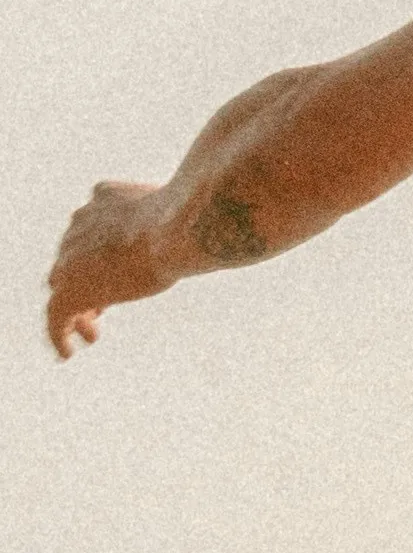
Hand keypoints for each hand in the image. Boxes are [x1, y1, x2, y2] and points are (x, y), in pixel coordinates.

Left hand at [45, 181, 177, 356]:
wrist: (178, 229)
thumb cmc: (192, 220)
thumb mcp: (184, 215)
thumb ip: (181, 220)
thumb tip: (217, 227)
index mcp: (104, 199)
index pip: (91, 230)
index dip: (99, 255)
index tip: (113, 276)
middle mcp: (81, 224)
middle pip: (71, 258)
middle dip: (84, 281)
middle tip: (100, 310)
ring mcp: (70, 257)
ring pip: (62, 286)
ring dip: (75, 309)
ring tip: (92, 335)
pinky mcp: (70, 290)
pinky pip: (55, 316)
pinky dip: (58, 335)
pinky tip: (67, 353)